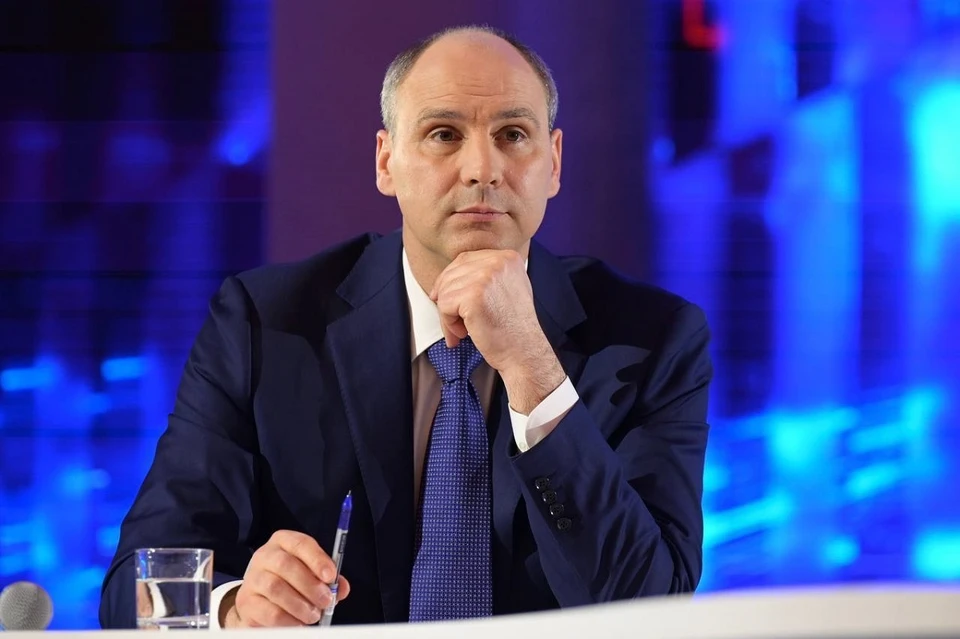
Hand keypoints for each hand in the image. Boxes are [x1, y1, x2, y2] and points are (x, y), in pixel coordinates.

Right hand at [225, 530, 349, 627]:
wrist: (258, 600)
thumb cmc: (290, 582)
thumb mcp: (310, 574)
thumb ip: (328, 579)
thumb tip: (342, 588)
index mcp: (284, 542)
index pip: (300, 543)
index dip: (317, 559)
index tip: (331, 576)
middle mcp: (265, 556)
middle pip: (286, 565)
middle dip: (310, 585)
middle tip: (326, 601)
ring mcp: (253, 578)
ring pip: (276, 588)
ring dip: (300, 605)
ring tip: (313, 615)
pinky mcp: (246, 602)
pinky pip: (269, 611)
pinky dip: (288, 620)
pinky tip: (298, 623)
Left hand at [429, 250, 565, 413]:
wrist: (523, 351)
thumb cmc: (514, 327)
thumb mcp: (508, 288)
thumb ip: (486, 276)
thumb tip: (449, 275)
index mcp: (507, 258)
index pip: (464, 259)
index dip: (449, 279)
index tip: (441, 295)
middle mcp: (498, 262)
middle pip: (451, 274)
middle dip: (446, 299)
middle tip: (455, 320)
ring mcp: (485, 277)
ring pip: (445, 291)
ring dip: (448, 315)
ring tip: (464, 330)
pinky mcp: (473, 296)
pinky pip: (444, 306)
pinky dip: (448, 324)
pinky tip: (464, 333)